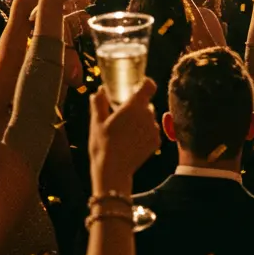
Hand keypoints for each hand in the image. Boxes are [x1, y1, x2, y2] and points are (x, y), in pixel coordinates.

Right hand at [89, 79, 159, 194]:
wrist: (113, 170)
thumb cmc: (102, 145)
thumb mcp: (96, 122)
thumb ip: (99, 103)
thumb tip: (100, 91)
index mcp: (133, 106)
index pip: (148, 86)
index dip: (144, 83)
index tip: (137, 85)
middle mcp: (147, 115)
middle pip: (146, 103)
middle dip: (136, 107)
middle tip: (122, 117)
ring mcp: (154, 129)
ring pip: (149, 117)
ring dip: (141, 120)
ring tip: (125, 132)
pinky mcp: (157, 141)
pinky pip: (152, 130)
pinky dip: (145, 133)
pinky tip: (132, 141)